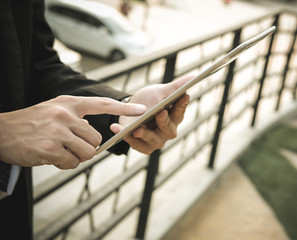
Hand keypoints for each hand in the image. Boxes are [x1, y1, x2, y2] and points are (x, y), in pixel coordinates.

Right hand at [0, 95, 145, 168]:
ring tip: (59, 151)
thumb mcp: (54, 110)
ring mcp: (57, 131)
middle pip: (96, 139)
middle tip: (70, 146)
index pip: (102, 104)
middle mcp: (65, 115)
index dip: (124, 108)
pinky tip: (50, 156)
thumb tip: (94, 132)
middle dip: (87, 147)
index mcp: (69, 103)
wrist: (0, 132)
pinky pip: (71, 162)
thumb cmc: (31, 123)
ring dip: (76, 157)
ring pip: (87, 152)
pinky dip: (64, 163)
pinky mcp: (50, 148)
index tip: (143, 110)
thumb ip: (76, 117)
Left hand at [111, 76, 191, 153]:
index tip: (184, 95)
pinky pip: (137, 144)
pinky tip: (117, 129)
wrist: (130, 110)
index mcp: (175, 117)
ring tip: (137, 129)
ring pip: (153, 140)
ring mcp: (156, 140)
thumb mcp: (160, 91)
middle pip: (169, 129)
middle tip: (160, 113)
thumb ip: (175, 87)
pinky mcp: (144, 147)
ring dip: (145, 134)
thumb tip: (194, 76)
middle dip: (164, 121)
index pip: (180, 111)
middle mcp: (168, 130)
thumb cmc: (149, 101)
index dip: (182, 104)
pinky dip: (127, 137)